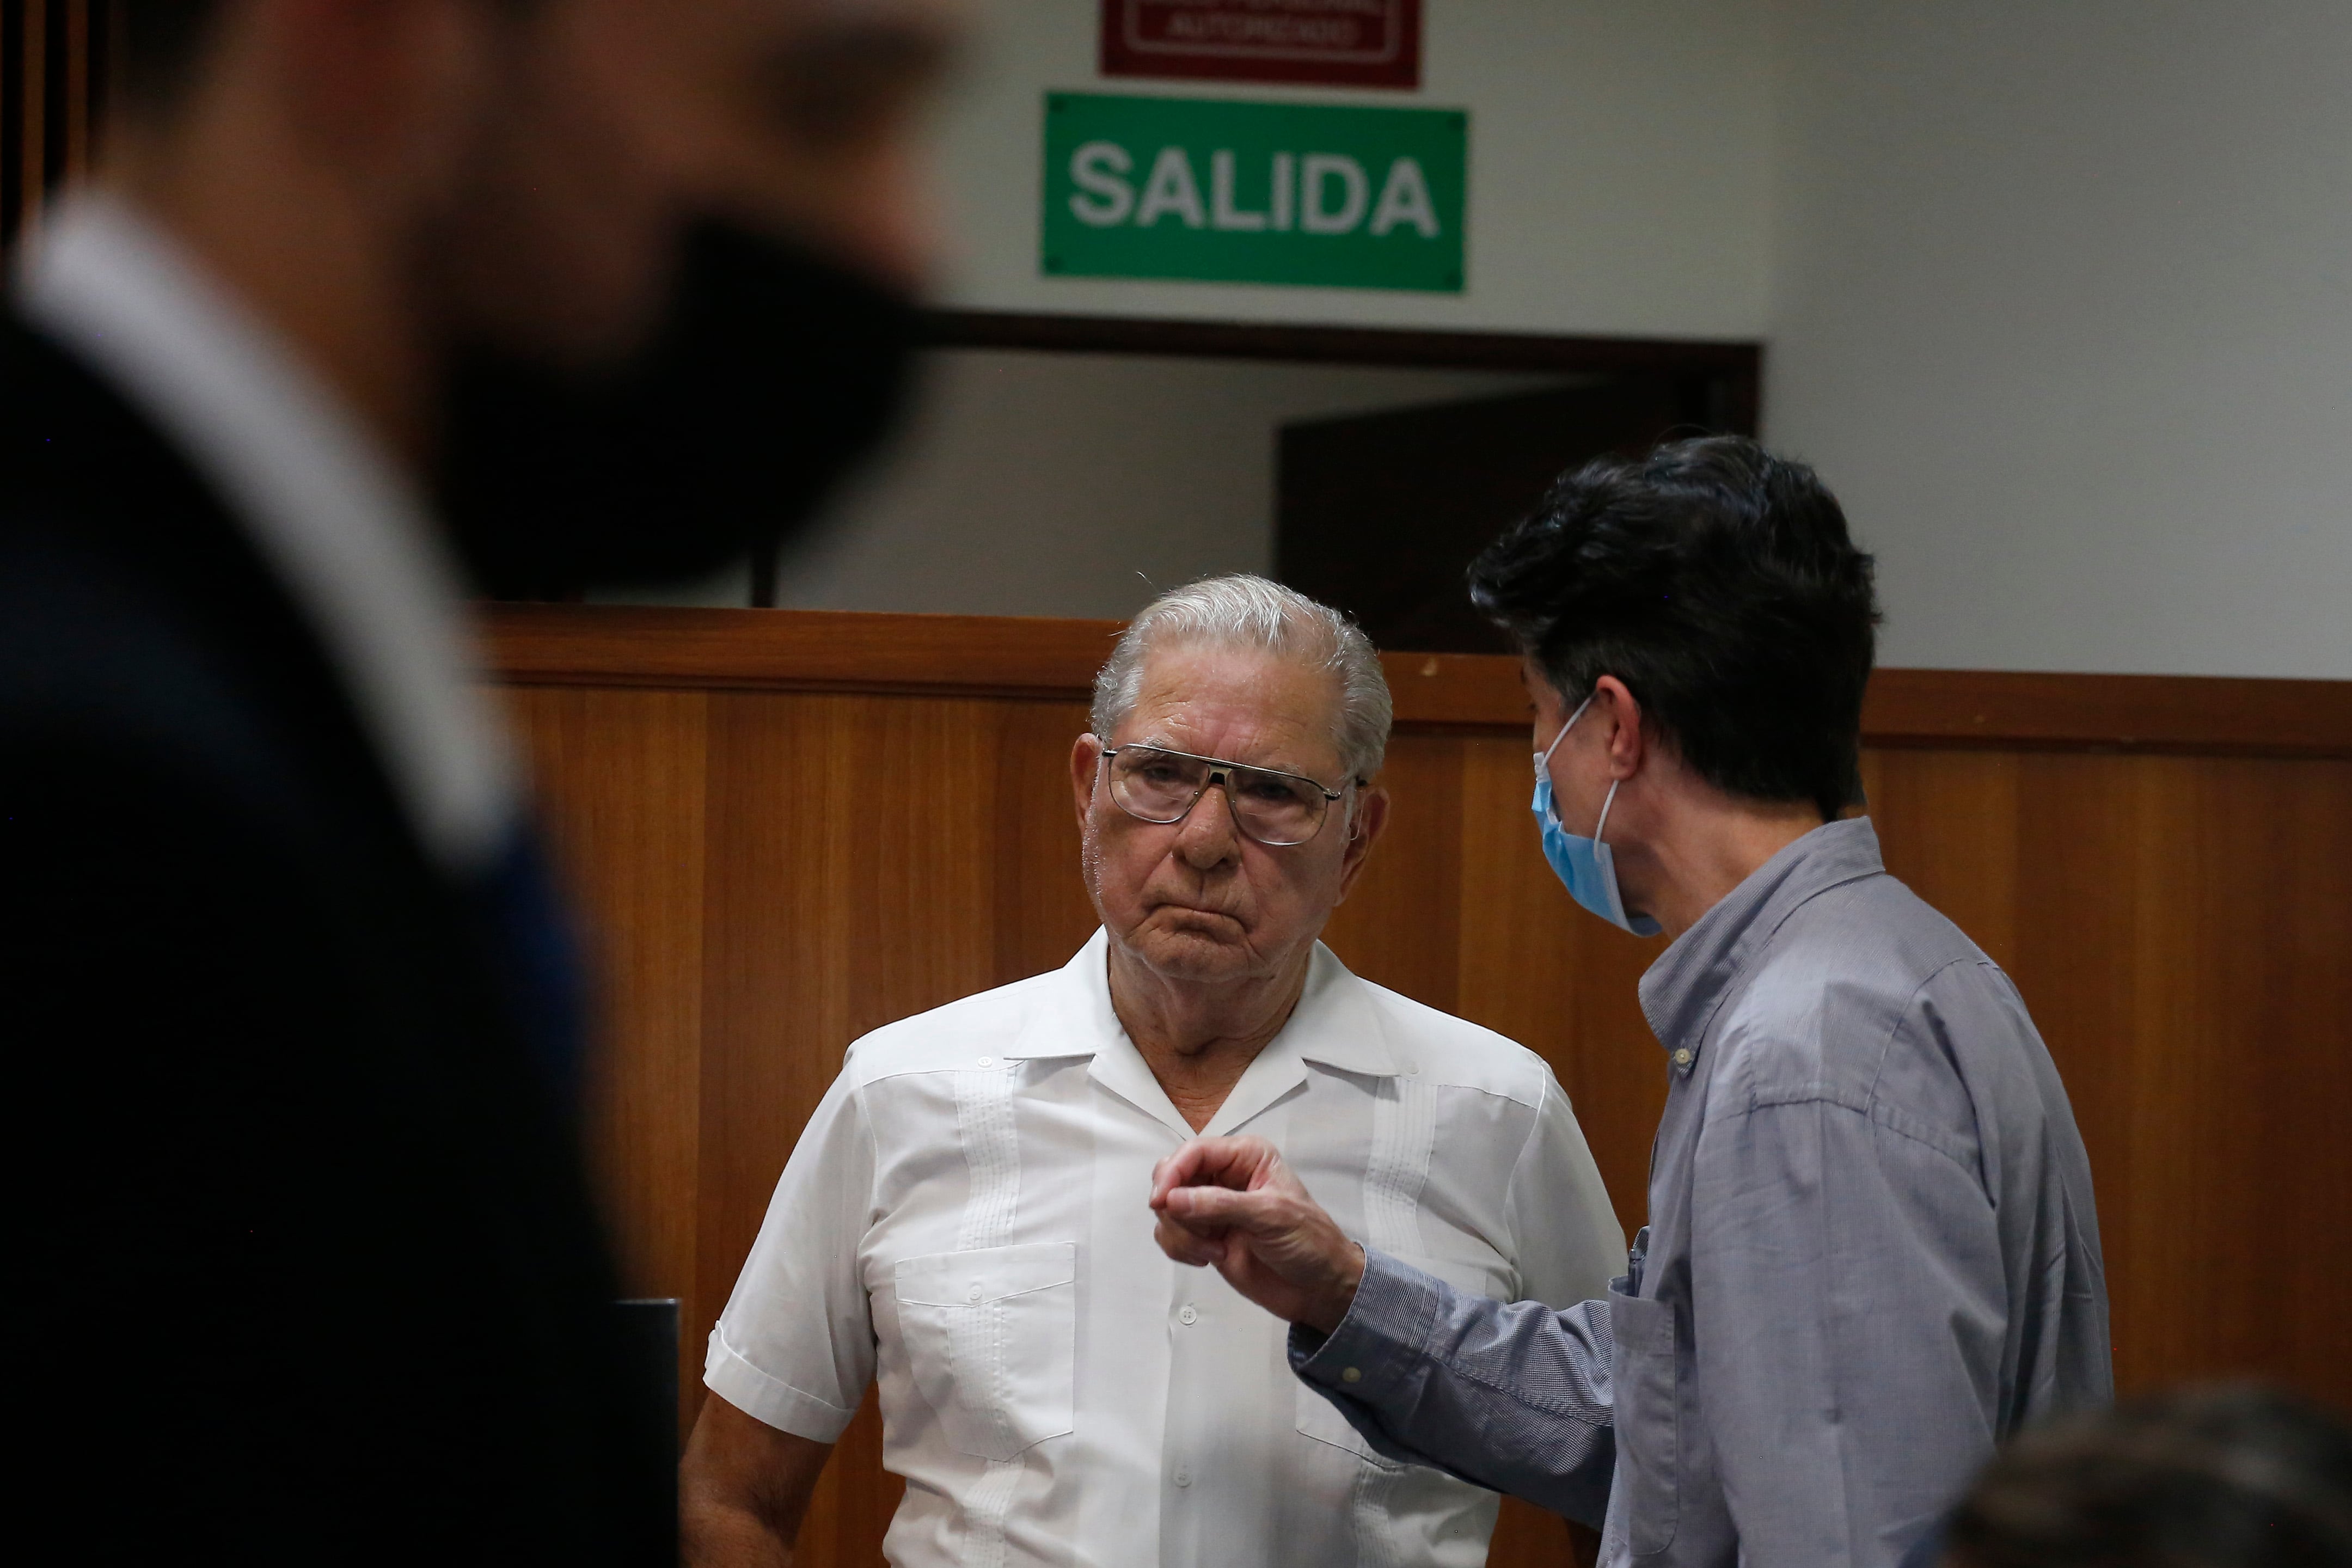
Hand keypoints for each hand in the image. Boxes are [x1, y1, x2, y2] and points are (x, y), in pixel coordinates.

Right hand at [1148, 1135, 1364, 1333]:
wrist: (1319, 1288)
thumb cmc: (1309, 1242)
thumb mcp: (1270, 1216)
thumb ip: (1219, 1205)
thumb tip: (1172, 1199)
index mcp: (1246, 1157)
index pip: (1195, 1152)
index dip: (1173, 1172)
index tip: (1161, 1200)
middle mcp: (1225, 1177)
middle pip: (1173, 1177)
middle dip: (1175, 1207)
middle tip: (1198, 1232)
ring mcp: (1212, 1208)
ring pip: (1168, 1209)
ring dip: (1181, 1234)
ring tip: (1214, 1251)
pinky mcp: (1205, 1237)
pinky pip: (1171, 1234)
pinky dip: (1181, 1248)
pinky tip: (1210, 1258)